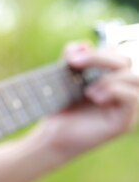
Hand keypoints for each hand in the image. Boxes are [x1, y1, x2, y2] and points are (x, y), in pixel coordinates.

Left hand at [37, 42, 138, 158]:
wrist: (51, 136)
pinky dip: (115, 91)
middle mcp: (123, 91)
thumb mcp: (64, 78)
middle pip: (127, 62)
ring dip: (110, 77)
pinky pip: (134, 98)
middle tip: (75, 64)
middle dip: (101, 59)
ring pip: (136, 78)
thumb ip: (72, 58)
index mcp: (111, 79)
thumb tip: (83, 45)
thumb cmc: (59, 108)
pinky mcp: (124, 122)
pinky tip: (94, 97)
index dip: (97, 52)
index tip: (71, 59)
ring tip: (87, 90)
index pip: (116, 55)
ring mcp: (127, 108)